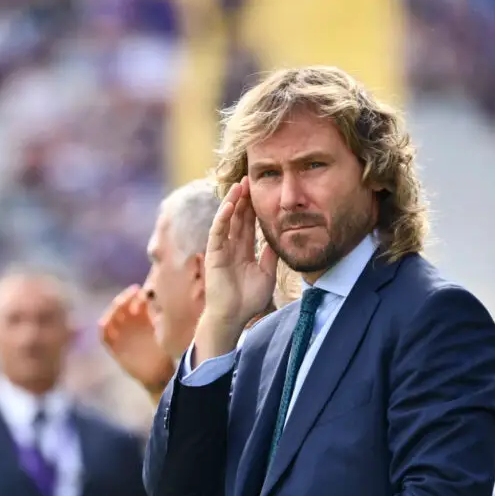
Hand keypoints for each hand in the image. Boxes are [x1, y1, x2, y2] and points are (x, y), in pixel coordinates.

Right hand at [99, 284, 174, 394]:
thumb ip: (156, 315)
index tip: (143, 290)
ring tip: (122, 303)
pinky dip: (103, 327)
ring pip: (110, 317)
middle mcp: (128, 325)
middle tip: (134, 291)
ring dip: (114, 309)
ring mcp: (119, 336)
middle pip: (120, 307)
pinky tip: (107, 320)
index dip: (135, 295)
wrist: (159, 374)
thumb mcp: (162, 330)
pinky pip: (104, 335)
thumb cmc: (164, 352)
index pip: (132, 302)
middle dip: (125, 298)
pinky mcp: (113, 348)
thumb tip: (154, 295)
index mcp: (140, 320)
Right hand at [196, 178, 278, 361]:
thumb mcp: (267, 272)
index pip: (248, 223)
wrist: (234, 316)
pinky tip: (229, 205)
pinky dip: (223, 218)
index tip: (261, 190)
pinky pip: (218, 233)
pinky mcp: (213, 255)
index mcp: (244, 250)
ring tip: (239, 185)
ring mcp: (221, 250)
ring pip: (226, 220)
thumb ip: (270, 254)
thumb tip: (280, 237)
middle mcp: (232, 247)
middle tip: (249, 178)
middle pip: (237, 217)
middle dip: (243, 198)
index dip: (254, 206)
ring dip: (232, 202)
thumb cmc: (248, 299)